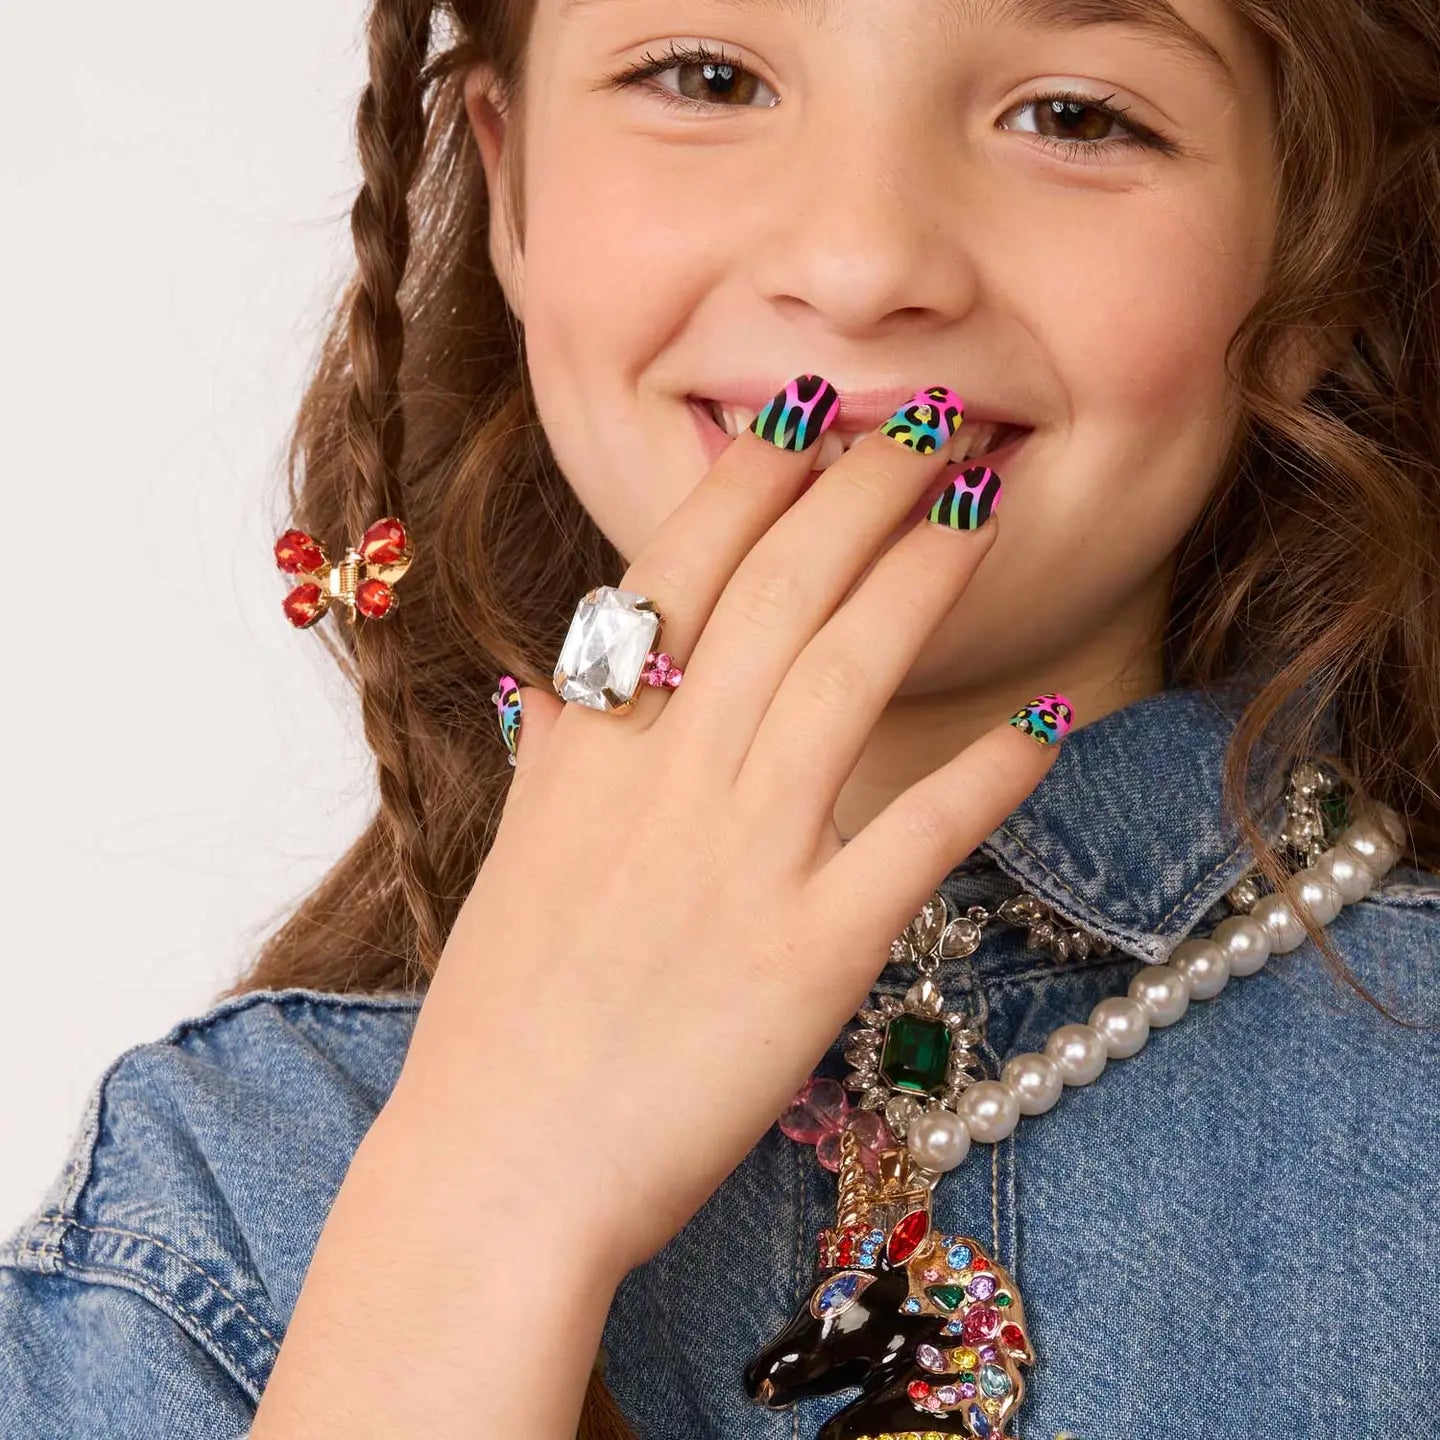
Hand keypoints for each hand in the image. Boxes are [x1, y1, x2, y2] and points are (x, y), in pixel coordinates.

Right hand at [403, 379, 1068, 1281]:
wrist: (502, 1166)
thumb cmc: (504, 1013)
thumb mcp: (520, 852)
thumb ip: (559, 751)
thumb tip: (569, 672)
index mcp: (592, 744)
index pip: (681, 567)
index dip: (758, 475)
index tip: (812, 412)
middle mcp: (667, 777)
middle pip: (780, 590)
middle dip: (862, 487)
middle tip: (932, 423)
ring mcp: (742, 860)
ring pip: (848, 675)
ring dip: (925, 577)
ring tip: (985, 505)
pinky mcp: (811, 954)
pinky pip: (917, 838)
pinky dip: (989, 774)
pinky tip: (1046, 717)